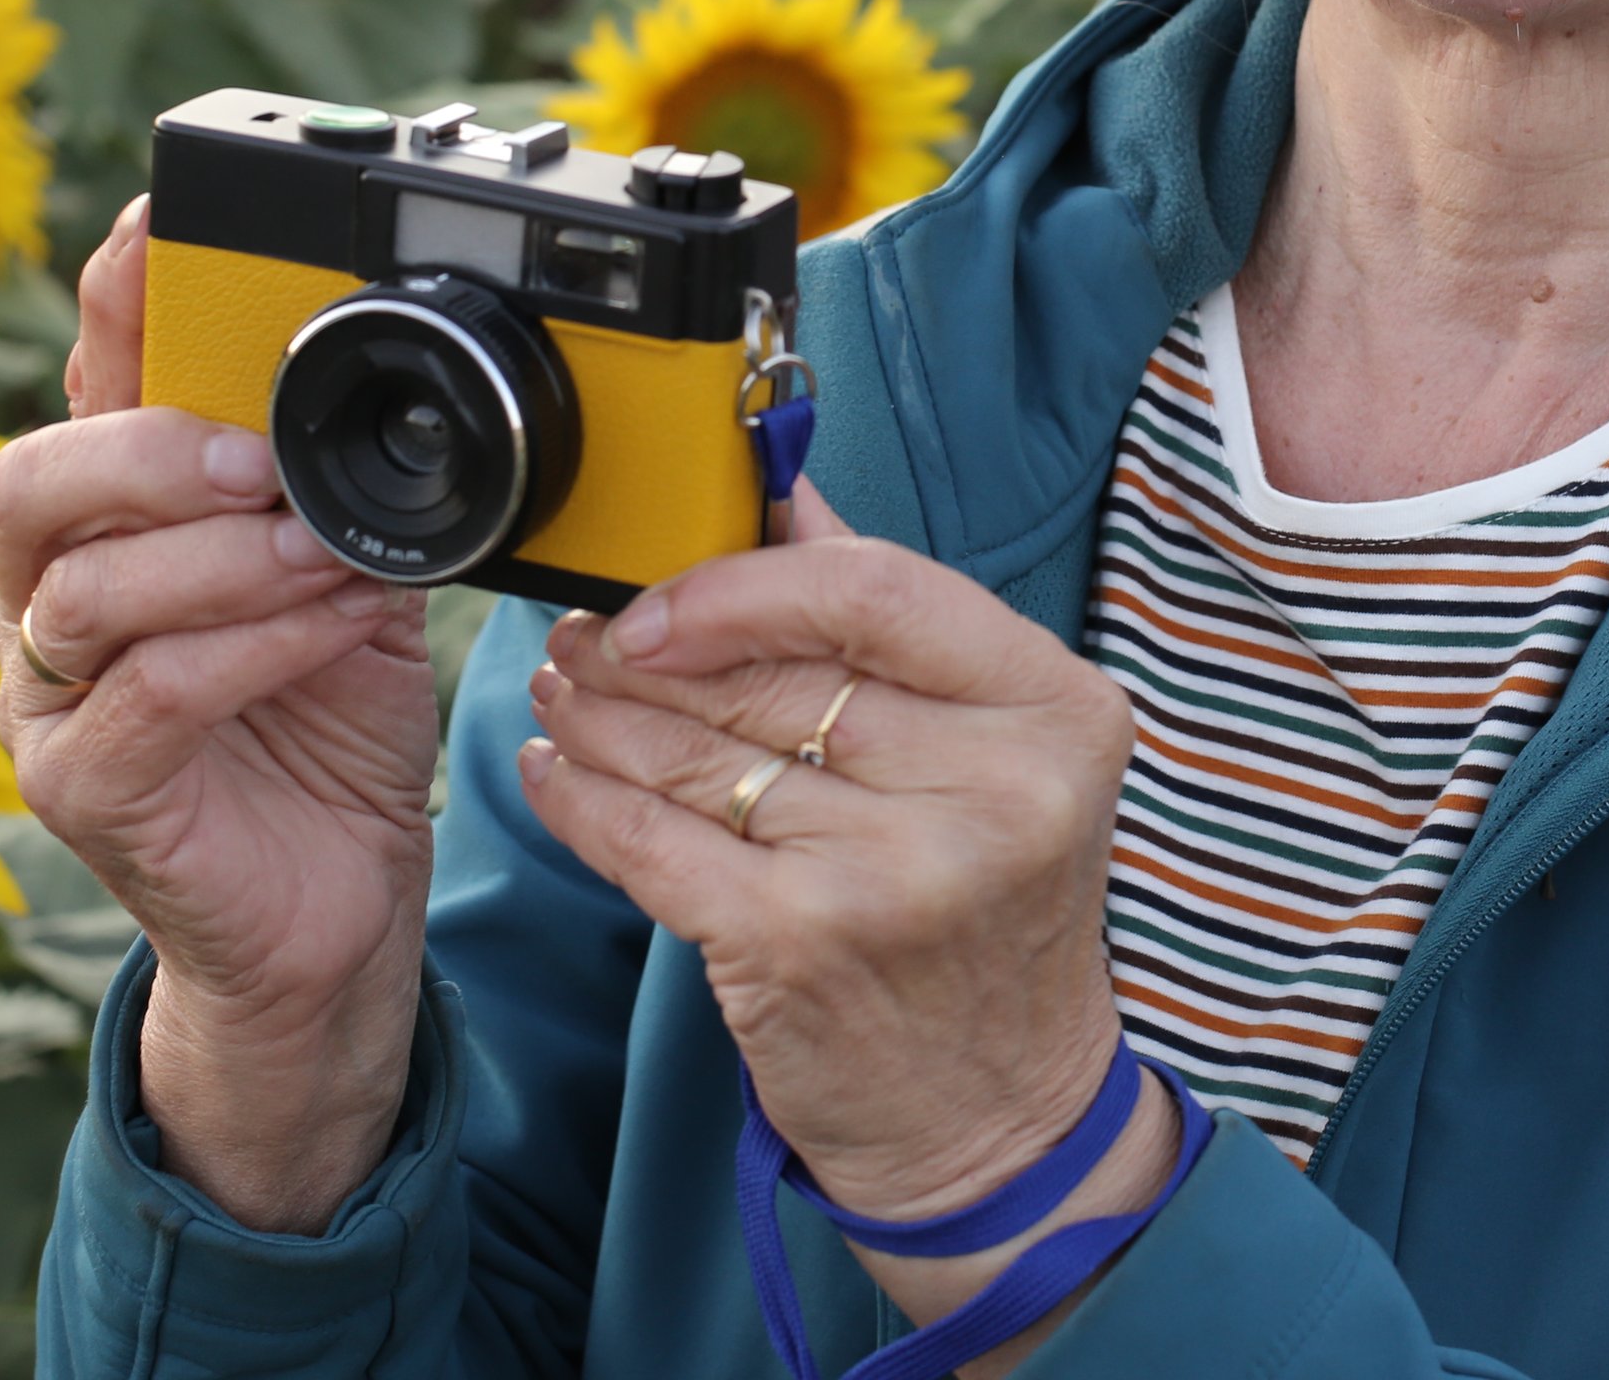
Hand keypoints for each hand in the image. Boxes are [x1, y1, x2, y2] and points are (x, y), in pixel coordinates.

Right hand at [0, 196, 443, 1231]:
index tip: (156, 226)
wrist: (333, 917)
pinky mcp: (87, 795)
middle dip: (144, 451)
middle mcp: (53, 607)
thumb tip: (398, 384)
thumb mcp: (347, 581)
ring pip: (88, 596)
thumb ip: (338, 492)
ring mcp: (51, 706)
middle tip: (255, 455)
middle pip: (30, 484)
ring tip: (329, 552)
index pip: (85, 395)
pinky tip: (326, 625)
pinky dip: (247, 648)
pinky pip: (146, 699)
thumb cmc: (330, 733)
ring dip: (225, 558)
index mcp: (113, 531)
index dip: (109, 309)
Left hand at [516, 500, 1174, 1365]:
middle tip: (586, 638)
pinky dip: (587, 803)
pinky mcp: (801, 944)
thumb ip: (886, 617)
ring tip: (562, 692)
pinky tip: (555, 774)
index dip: (745, 582)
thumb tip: (782, 491)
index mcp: (1054, 712)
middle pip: (771, 677)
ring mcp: (897, 871)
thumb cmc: (983, 917)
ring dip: (604, 719)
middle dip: (650, 652)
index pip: (877, 590)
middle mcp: (993, 789)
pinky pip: (654, 844)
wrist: (996, 1118)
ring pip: (699, 756)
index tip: (668, 596)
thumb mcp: (989, 756)